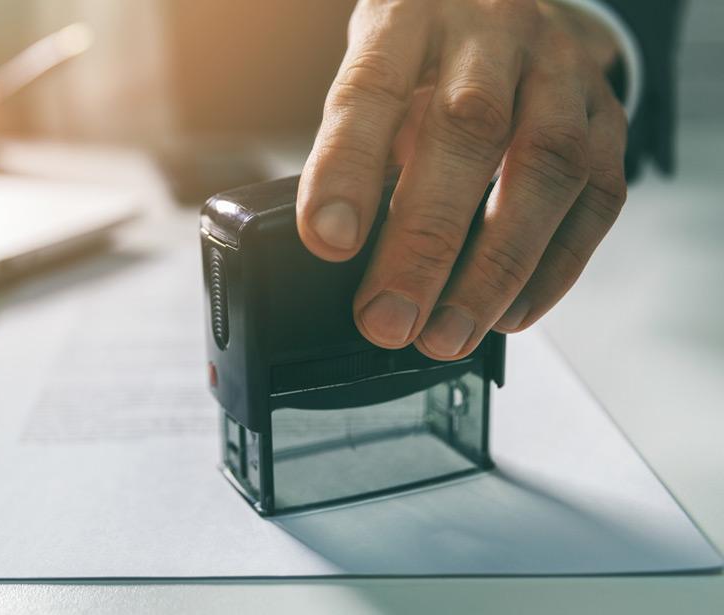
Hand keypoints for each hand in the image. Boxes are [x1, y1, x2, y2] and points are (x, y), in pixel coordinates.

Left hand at [296, 0, 627, 359]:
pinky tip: (511, 314)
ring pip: (546, 164)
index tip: (328, 242)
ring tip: (448, 334)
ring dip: (497, 266)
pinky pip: (597, 196)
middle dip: (425, 241)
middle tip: (389, 318)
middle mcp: (493, 32)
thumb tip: (338, 249)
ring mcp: (560, 71)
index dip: (348, 167)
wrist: (508, 7)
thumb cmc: (425, 55)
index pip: (375, 87)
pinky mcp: (607, 117)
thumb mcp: (372, 73)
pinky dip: (555, 267)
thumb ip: (359, 143)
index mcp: (412, 16)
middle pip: (467, 129)